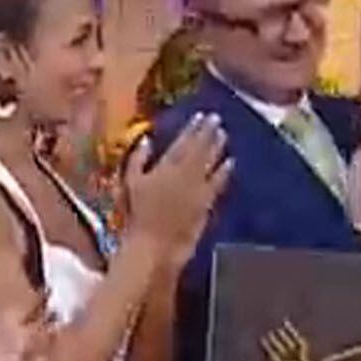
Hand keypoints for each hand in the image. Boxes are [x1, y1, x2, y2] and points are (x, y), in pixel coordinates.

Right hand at [124, 112, 232, 258]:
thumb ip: (138, 159)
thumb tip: (147, 140)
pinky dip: (225, 171)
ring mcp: (198, 188)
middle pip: (199, 148)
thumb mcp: (129, 183)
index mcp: (165, 166)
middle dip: (208, 132)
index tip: (201, 115)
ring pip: (210, 162)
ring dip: (218, 147)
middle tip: (216, 119)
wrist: (153, 244)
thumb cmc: (136, 215)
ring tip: (223, 134)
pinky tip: (230, 162)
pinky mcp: (206, 204)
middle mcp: (185, 174)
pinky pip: (218, 183)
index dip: (193, 127)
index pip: (182, 141)